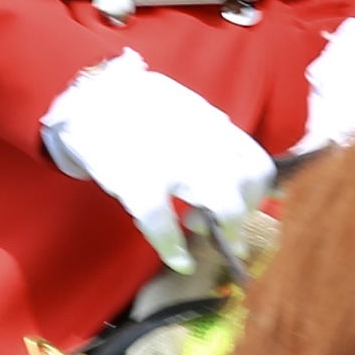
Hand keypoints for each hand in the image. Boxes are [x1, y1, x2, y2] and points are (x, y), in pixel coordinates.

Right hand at [41, 53, 274, 272]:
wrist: (88, 95)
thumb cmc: (140, 110)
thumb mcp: (189, 113)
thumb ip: (221, 142)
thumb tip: (266, 185)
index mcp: (213, 125)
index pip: (258, 165)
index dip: (257, 196)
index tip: (244, 210)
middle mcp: (201, 141)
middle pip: (245, 188)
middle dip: (240, 219)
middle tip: (225, 235)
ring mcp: (172, 160)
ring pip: (220, 206)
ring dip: (219, 233)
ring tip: (201, 237)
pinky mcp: (137, 180)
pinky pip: (165, 225)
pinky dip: (175, 250)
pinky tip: (178, 259)